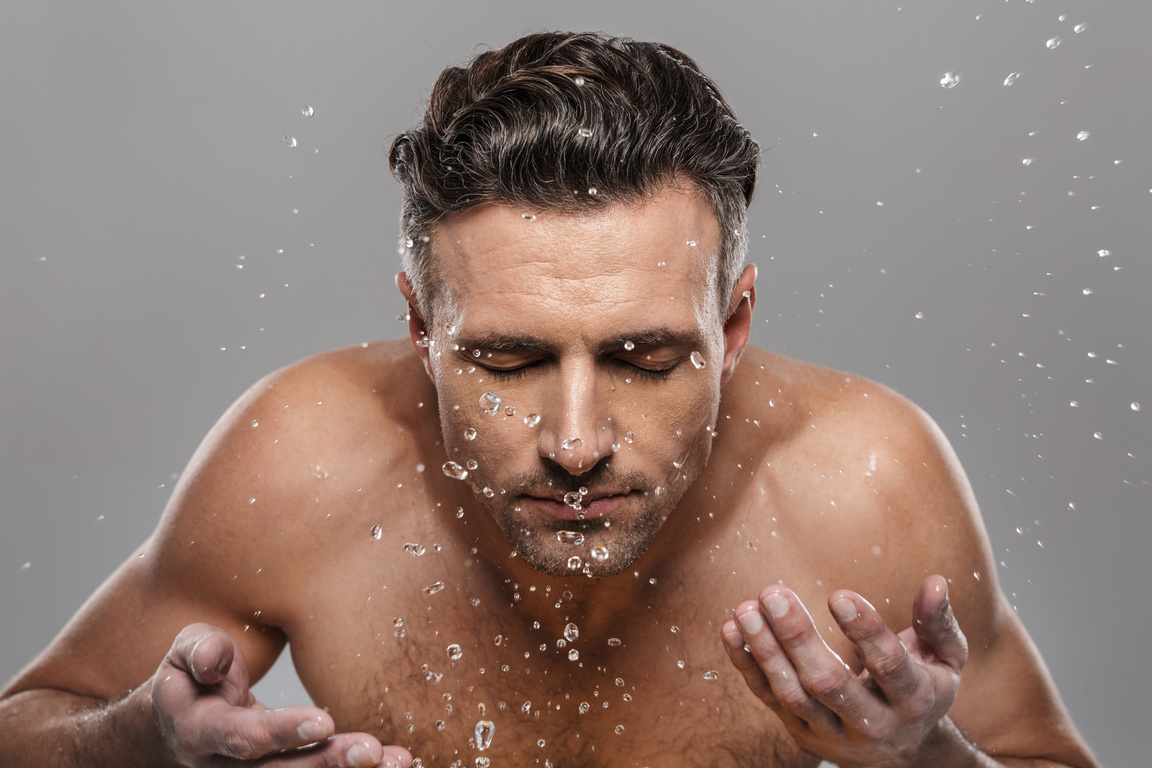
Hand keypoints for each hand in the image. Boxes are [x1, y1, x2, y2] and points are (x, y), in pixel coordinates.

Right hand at [151, 624, 411, 766]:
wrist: (184, 720)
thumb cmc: (194, 677)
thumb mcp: (185, 654)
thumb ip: (199, 651)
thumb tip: (213, 660)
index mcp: (200, 733)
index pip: (242, 738)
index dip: (281, 732)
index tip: (324, 721)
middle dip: (328, 763)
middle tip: (372, 751)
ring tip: (398, 761)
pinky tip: (394, 763)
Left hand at [721, 575, 967, 767]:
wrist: (904, 756)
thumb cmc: (923, 689)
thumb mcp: (945, 660)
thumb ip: (938, 623)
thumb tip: (936, 583)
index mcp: (913, 699)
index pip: (888, 666)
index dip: (864, 630)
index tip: (837, 595)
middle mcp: (872, 723)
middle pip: (829, 683)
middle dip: (798, 637)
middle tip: (774, 592)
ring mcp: (833, 733)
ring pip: (793, 694)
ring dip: (765, 650)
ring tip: (746, 608)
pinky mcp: (802, 734)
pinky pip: (769, 699)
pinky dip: (747, 666)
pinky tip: (732, 630)